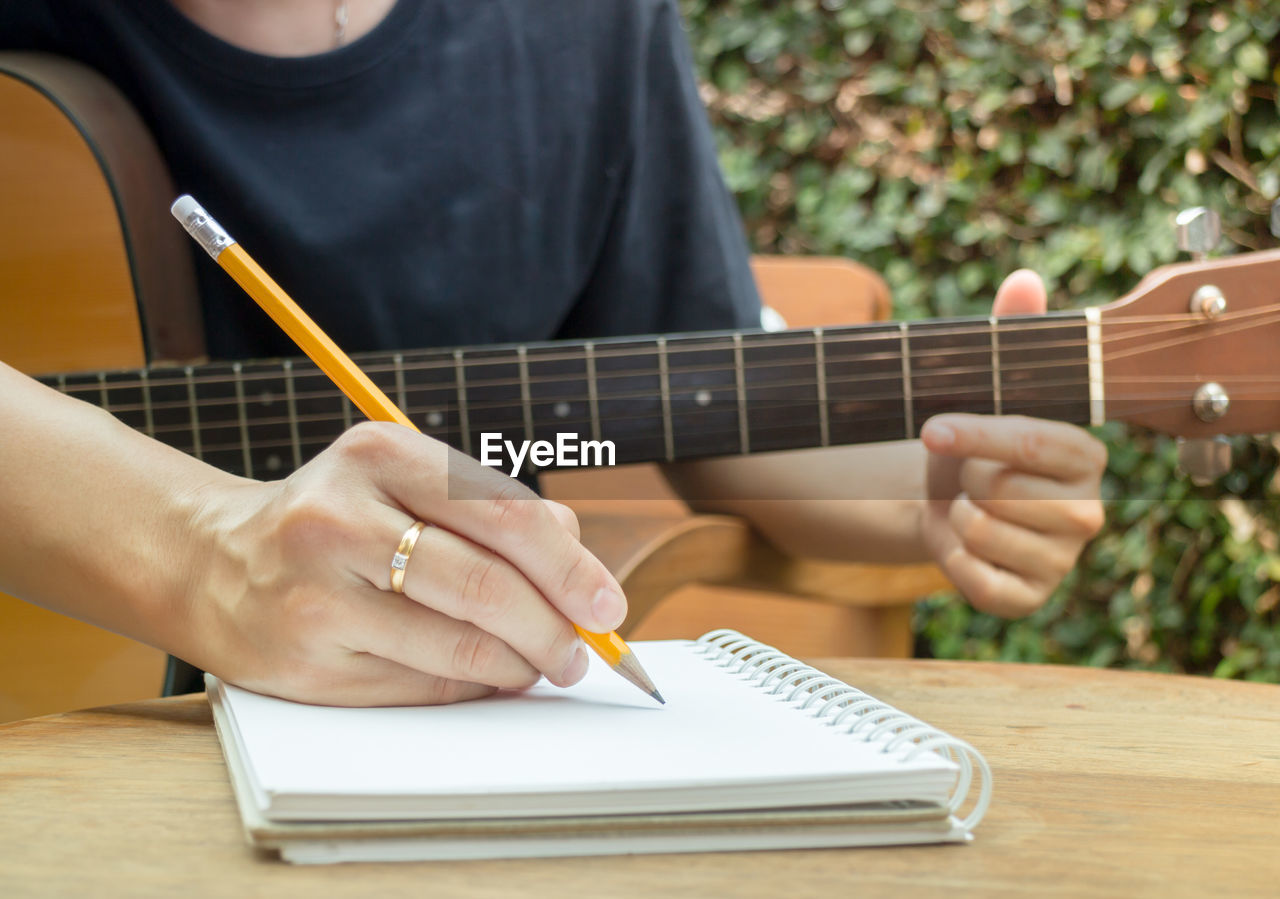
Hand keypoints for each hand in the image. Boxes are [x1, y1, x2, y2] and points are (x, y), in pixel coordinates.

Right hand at [175, 422, 625, 705]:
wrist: (218, 563)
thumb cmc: (339, 521)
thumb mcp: (408, 483)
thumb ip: (495, 510)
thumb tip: (580, 565)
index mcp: (381, 456)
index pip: (506, 515)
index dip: (570, 569)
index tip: (607, 605)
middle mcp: (341, 519)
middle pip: (487, 585)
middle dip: (554, 628)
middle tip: (583, 652)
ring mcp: (318, 595)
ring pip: (459, 647)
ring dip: (520, 665)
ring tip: (540, 665)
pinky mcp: (307, 662)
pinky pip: (422, 688)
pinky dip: (473, 688)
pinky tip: (486, 677)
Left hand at [917, 270, 1106, 616]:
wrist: (948, 501)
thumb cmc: (974, 440)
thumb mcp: (986, 384)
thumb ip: (1009, 332)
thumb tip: (1023, 279)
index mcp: (1085, 455)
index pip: (1033, 443)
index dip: (976, 435)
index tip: (930, 427)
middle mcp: (1087, 512)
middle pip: (1001, 491)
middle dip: (962, 479)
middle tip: (966, 475)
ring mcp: (1060, 561)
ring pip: (982, 533)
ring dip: (952, 516)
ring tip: (963, 505)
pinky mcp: (1025, 599)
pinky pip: (973, 578)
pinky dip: (948, 556)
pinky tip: (957, 541)